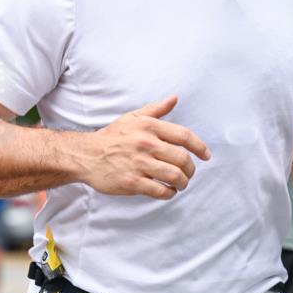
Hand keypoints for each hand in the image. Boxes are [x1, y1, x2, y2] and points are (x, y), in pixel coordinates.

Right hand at [74, 95, 210, 199]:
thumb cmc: (111, 137)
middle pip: (182, 159)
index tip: (206, 156)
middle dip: (191, 169)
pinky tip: (168, 192)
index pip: (184, 136)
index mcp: (149, 127)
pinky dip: (169, 193)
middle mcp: (145, 144)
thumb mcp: (132, 118)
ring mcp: (138, 164)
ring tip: (180, 184)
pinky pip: (159, 190)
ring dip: (182, 183)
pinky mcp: (132, 183)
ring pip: (174, 176)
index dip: (200, 147)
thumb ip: (155, 110)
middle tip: (189, 174)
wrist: (86, 155)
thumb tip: (174, 98)